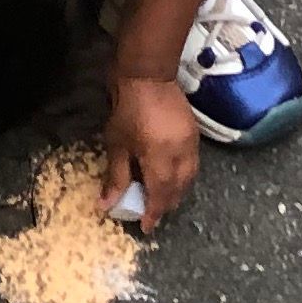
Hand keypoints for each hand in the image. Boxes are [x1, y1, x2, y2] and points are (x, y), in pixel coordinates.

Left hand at [97, 71, 201, 230]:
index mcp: (161, 158)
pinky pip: (193, 165)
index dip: (154, 213)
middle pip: (178, 190)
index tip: (145, 227)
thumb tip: (106, 206)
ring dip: (176, 192)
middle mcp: (182, 154)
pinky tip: (170, 177)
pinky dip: (183, 177)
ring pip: (189, 179)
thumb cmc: (127, 109)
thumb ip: (116, 177)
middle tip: (151, 212)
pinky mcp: (195, 135)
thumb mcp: (117, 144)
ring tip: (160, 198)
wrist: (148, 75)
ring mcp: (192, 144)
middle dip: (166, 205)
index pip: (161, 196)